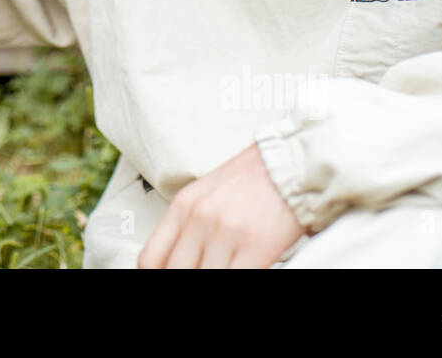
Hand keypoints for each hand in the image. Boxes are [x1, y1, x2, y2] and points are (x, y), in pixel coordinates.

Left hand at [137, 143, 304, 268]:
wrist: (291, 163)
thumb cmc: (251, 180)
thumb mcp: (205, 195)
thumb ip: (187, 226)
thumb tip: (177, 260)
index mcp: (182, 206)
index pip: (150, 259)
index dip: (157, 276)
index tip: (169, 276)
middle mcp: (199, 218)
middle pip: (175, 272)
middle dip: (183, 279)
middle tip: (203, 270)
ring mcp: (226, 232)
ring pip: (203, 278)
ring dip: (213, 277)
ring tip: (223, 269)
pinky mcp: (257, 245)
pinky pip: (236, 278)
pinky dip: (235, 278)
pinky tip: (242, 270)